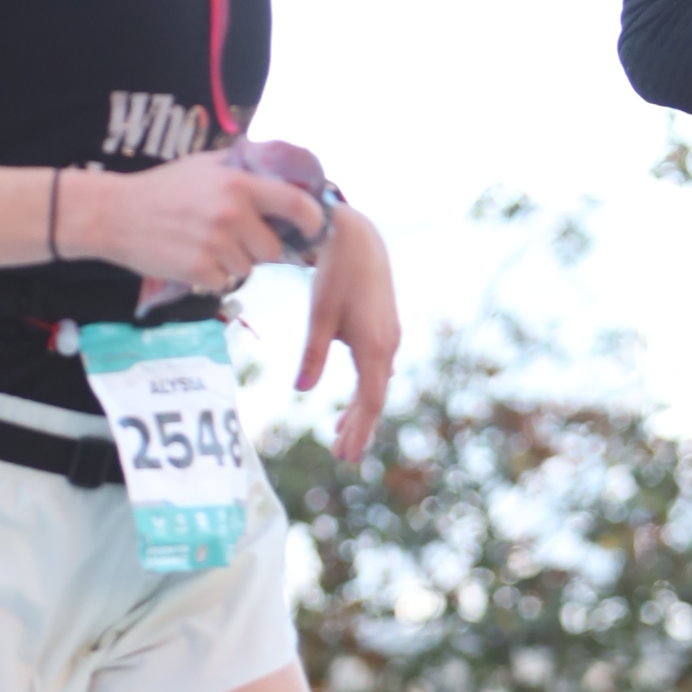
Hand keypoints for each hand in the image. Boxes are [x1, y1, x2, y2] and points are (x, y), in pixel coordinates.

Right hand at [79, 154, 325, 294]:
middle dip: (258, 248)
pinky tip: (190, 258)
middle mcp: (231, 214)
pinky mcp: (199, 271)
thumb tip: (282, 164)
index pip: (295, 204)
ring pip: (248, 269)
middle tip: (231, 237)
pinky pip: (223, 282)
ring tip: (204, 244)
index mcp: (237, 184)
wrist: (114, 214)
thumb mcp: (204, 165)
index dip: (312, 220)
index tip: (313, 228)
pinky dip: (211, 277)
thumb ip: (243, 166)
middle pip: (273, 249)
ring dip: (232, 263)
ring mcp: (215, 245)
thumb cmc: (163, 188)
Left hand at [295, 205, 400, 462]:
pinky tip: (354, 398)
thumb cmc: (336, 274)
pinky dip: (365, 389)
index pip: (370, 401)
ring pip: (376, 384)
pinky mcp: (385, 328)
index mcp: (374, 346)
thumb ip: (313, 355)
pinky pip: (377, 369)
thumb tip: (301, 391)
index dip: (359, 430)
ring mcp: (389, 337)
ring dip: (361, 410)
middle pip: (374, 398)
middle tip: (342, 454)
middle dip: (359, 427)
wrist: (359, 238)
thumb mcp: (319, 316)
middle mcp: (387, 345)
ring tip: (341, 432)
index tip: (346, 454)